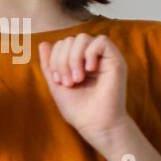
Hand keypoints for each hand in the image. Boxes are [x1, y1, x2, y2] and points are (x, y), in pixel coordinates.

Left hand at [38, 34, 129, 150]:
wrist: (94, 123)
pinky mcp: (116, 60)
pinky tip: (90, 70)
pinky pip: (101, 41)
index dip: (55, 59)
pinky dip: (90, 54)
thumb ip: (49, 64)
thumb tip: (44, 43)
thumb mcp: (56, 84)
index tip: (58, 80)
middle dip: (62, 60)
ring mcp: (104, 58)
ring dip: (74, 58)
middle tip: (68, 82)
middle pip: (70, 39)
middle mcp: (91, 57)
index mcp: (77, 62)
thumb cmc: (77, 107)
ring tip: (77, 79)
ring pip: (83, 38)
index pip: (62, 44)